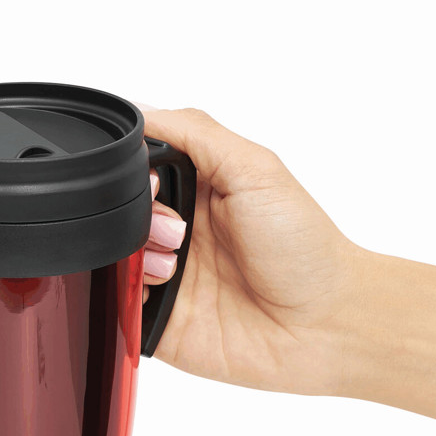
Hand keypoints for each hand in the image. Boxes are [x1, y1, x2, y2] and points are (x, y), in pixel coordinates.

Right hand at [141, 107, 355, 393]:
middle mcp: (179, 231)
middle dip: (133, 212)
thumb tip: (142, 111)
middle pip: (117, 210)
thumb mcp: (256, 168)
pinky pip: (116, 304)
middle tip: (177, 227)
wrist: (324, 325)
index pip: (139, 166)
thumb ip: (197, 132)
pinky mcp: (158, 321)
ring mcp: (167, 277)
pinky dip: (124, 292)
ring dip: (132, 251)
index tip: (153, 180)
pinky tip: (162, 286)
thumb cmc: (305, 248)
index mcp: (198, 189)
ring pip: (111, 255)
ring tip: (176, 262)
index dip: (134, 170)